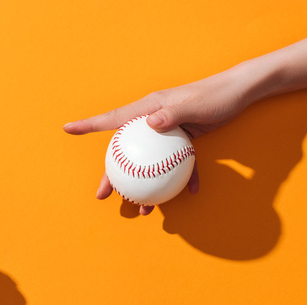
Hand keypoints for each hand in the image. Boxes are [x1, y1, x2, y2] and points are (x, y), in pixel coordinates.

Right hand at [63, 65, 258, 214]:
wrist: (238, 93)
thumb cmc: (215, 95)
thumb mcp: (194, 105)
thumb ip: (171, 114)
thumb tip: (150, 122)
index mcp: (148, 109)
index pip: (113, 118)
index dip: (88, 125)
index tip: (67, 129)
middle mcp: (152, 121)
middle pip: (125, 152)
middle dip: (111, 175)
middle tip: (103, 196)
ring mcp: (165, 133)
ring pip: (146, 164)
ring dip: (144, 187)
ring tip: (143, 208)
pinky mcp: (181, 141)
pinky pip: (174, 164)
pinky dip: (181, 178)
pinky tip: (189, 192)